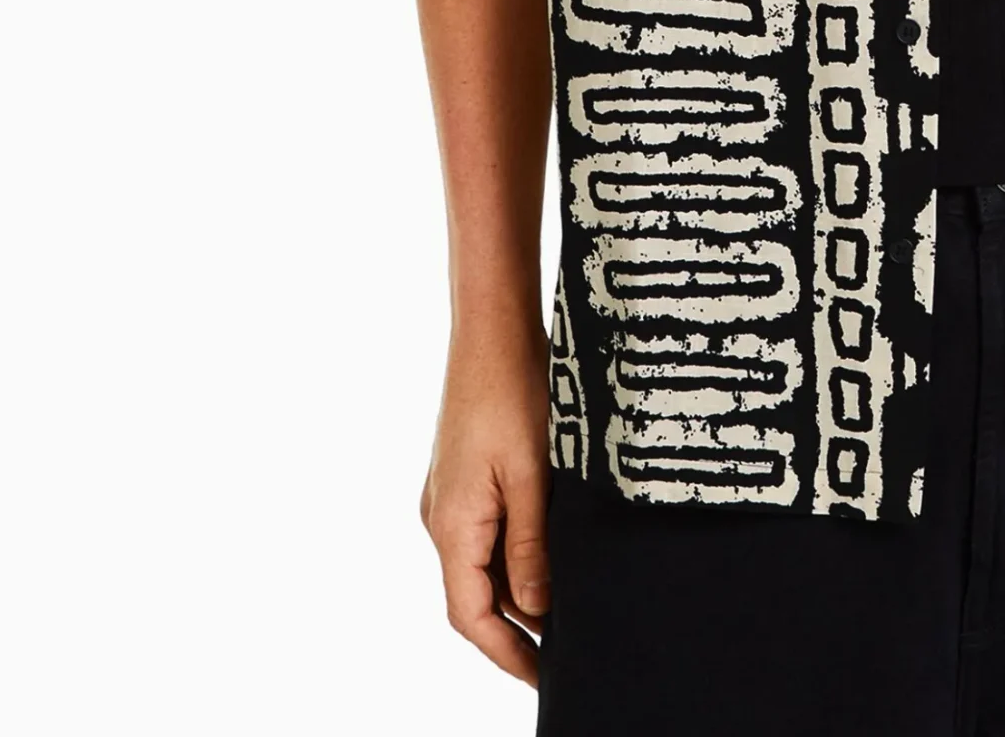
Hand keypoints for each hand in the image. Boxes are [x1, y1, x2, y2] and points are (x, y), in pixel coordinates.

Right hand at [419, 327, 551, 685]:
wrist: (492, 326)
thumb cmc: (512, 391)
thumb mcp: (531, 476)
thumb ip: (532, 547)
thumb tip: (536, 609)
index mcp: (452, 526)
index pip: (470, 616)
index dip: (507, 653)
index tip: (544, 679)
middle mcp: (441, 518)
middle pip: (473, 596)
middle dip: (514, 631)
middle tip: (562, 655)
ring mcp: (449, 496)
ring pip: (480, 566)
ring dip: (515, 594)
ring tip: (562, 615)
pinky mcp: (463, 476)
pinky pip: (484, 534)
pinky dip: (511, 558)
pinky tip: (546, 558)